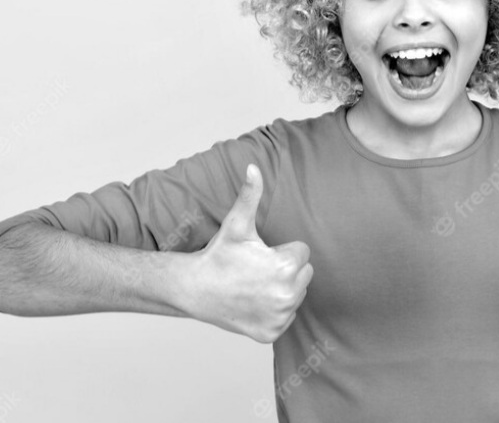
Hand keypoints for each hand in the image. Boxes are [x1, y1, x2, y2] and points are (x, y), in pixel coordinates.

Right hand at [178, 164, 313, 342]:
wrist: (195, 290)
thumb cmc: (219, 255)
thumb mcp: (237, 225)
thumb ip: (250, 195)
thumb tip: (253, 166)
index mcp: (286, 267)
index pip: (302, 253)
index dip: (281, 251)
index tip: (260, 255)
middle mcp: (287, 295)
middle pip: (303, 275)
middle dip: (285, 270)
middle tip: (257, 270)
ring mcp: (280, 317)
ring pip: (296, 296)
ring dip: (280, 290)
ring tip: (254, 285)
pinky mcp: (272, 333)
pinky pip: (285, 317)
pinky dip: (272, 312)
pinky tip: (253, 303)